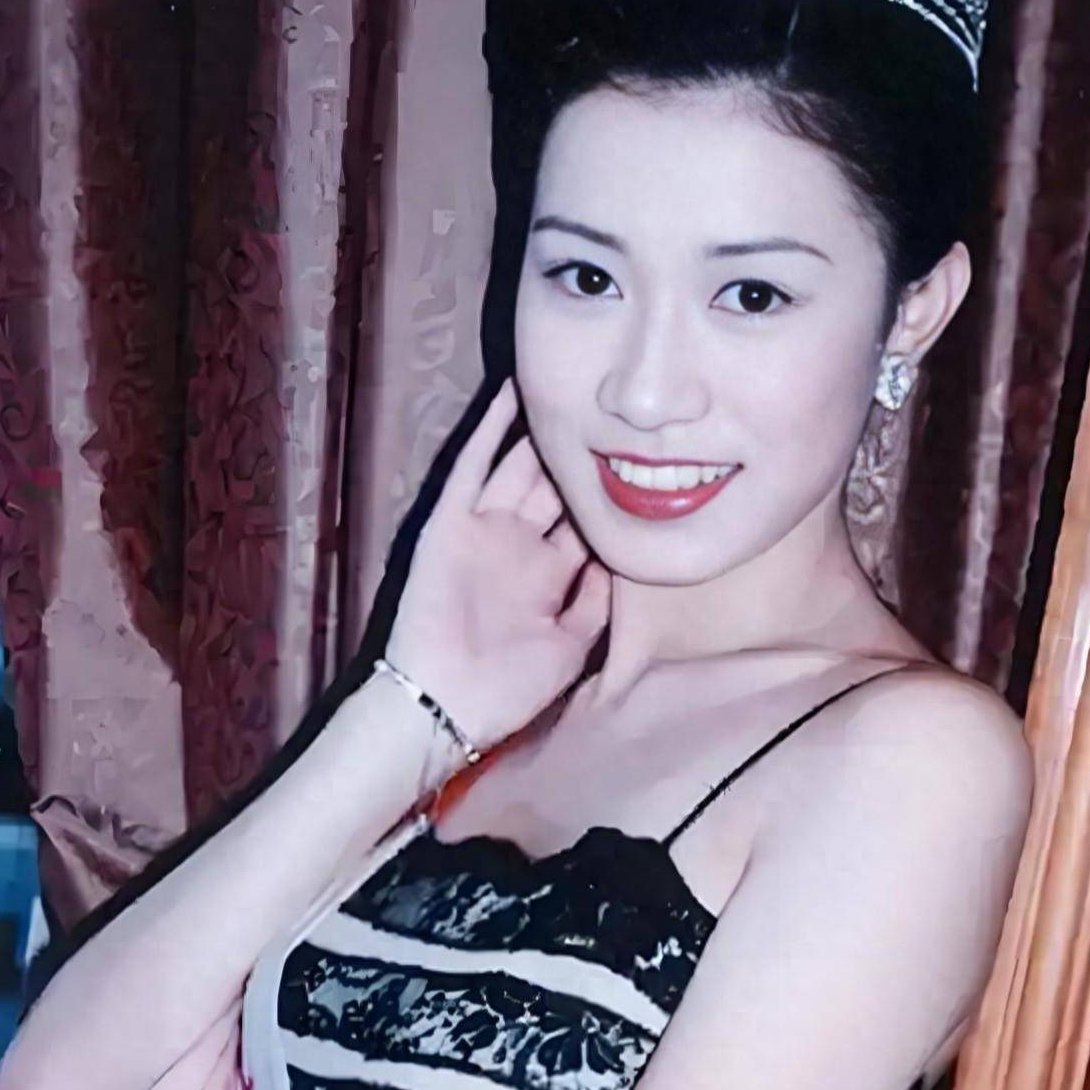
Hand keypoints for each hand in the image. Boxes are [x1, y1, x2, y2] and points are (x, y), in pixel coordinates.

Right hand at [382, 379, 610, 752]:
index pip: (584, 524)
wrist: (444, 704)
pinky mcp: (450, 523)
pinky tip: (513, 393)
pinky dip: (491, 431)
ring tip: (567, 385)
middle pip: (554, 488)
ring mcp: (483, 531)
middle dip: (580, 455)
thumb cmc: (506, 689)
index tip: (645, 456)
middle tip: (612, 410)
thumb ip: (597, 605)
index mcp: (547, 577)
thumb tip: (625, 562)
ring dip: (538, 432)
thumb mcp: (571, 648)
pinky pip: (472, 466)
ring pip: (518, 468)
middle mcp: (517, 548)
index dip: (610, 496)